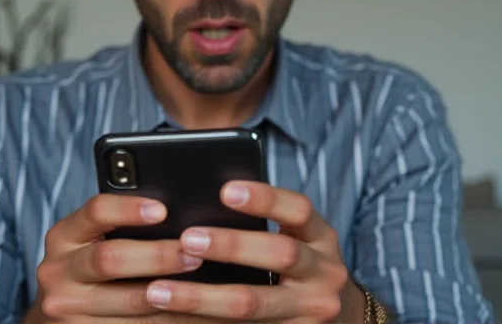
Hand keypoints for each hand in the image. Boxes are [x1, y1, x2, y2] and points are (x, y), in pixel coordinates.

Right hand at [27, 193, 211, 322]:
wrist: (61, 316)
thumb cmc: (92, 267)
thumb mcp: (93, 240)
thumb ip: (122, 227)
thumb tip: (180, 212)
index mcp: (65, 236)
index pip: (96, 212)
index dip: (129, 209)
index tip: (163, 210)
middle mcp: (58, 271)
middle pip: (111, 259)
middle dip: (158, 256)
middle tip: (195, 253)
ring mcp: (67, 310)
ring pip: (130, 303)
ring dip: (175, 296)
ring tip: (210, 289)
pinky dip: (173, 321)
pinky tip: (200, 316)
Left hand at [142, 181, 365, 322]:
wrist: (341, 318)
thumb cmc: (305, 269)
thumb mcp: (299, 240)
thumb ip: (267, 226)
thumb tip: (206, 203)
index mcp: (321, 238)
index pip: (299, 209)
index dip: (265, 198)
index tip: (226, 190)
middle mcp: (325, 273)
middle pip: (280, 254)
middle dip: (231, 245)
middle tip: (186, 238)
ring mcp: (312, 311)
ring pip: (253, 303)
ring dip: (202, 296)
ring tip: (160, 290)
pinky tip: (172, 319)